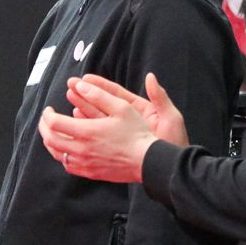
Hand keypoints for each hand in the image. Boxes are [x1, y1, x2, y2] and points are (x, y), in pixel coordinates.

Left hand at [39, 72, 185, 182]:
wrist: (147, 161)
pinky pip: (68, 165)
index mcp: (86, 131)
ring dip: (50, 141)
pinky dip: (62, 155)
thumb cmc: (137, 133)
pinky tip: (66, 148)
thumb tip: (78, 85)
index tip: (49, 109)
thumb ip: (98, 95)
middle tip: (46, 119)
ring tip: (52, 132)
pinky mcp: (90, 173)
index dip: (47, 114)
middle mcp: (81, 149)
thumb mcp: (121, 107)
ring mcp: (84, 163)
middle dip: (43, 127)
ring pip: (56, 154)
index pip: (54, 123)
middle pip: (50, 139)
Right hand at [71, 73, 187, 145]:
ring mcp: (122, 134)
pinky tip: (76, 122)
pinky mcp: (117, 147)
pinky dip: (87, 128)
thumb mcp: (170, 117)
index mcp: (141, 110)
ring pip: (99, 119)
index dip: (101, 86)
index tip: (86, 79)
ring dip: (84, 110)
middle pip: (104, 105)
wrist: (172, 168)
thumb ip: (160, 97)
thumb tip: (151, 77)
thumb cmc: (175, 142)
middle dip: (87, 96)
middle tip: (71, 87)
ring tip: (70, 100)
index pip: (117, 94)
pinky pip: (99, 135)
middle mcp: (129, 121)